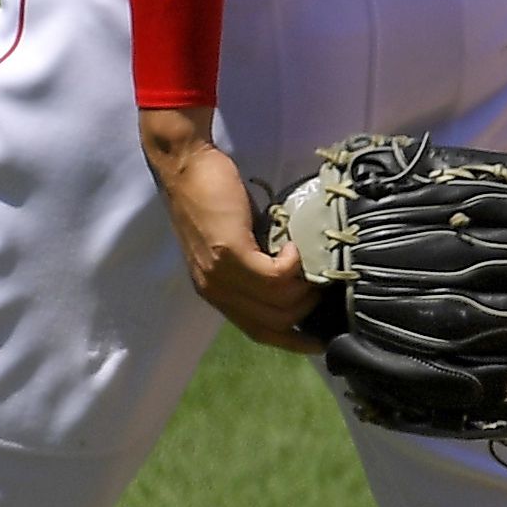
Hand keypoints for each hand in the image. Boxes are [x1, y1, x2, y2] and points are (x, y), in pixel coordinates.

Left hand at [141, 110, 328, 349]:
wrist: (186, 164)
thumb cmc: (214, 196)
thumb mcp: (236, 242)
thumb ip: (258, 265)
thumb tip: (297, 279)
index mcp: (216, 292)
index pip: (259, 332)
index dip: (293, 341)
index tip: (321, 341)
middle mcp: (215, 290)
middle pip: (274, 323)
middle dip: (307, 310)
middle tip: (321, 283)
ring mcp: (220, 274)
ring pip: (279, 302)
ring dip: (304, 285)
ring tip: (310, 261)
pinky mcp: (229, 252)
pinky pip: (274, 277)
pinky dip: (292, 263)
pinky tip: (292, 245)